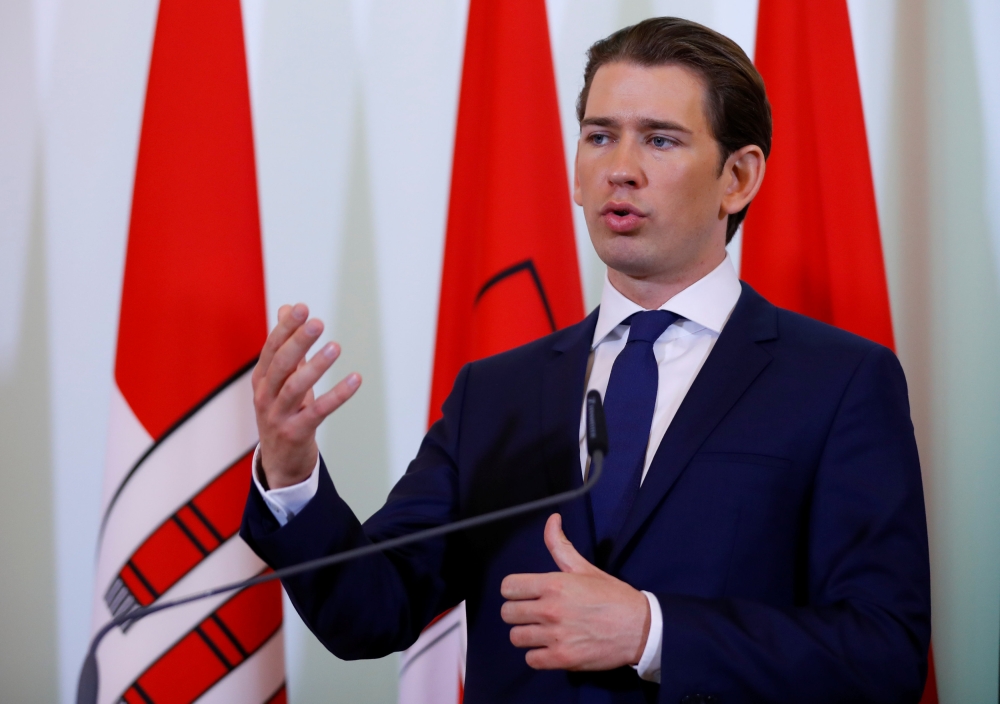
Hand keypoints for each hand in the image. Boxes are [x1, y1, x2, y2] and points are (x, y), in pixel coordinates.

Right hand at [252, 303, 360, 488]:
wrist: (280, 462)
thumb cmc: (283, 412)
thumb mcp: (280, 379)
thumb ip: (286, 345)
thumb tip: (286, 308)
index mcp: (261, 380)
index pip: (271, 349)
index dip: (285, 328)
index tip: (301, 308)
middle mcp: (265, 396)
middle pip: (280, 365)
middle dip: (298, 342)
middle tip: (317, 322)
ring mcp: (278, 416)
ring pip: (295, 388)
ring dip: (316, 366)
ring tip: (335, 347)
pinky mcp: (296, 433)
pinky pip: (318, 412)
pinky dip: (337, 395)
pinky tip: (355, 380)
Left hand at [500, 514, 650, 670]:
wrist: (640, 628)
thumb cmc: (612, 596)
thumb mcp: (585, 568)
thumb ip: (560, 545)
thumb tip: (552, 519)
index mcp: (553, 584)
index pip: (508, 587)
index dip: (514, 590)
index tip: (525, 594)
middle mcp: (550, 609)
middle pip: (507, 613)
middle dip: (518, 612)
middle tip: (534, 613)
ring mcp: (555, 636)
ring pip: (516, 637)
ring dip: (527, 634)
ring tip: (542, 632)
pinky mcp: (562, 659)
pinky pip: (531, 660)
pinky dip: (538, 656)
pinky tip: (550, 647)